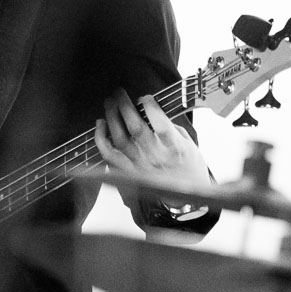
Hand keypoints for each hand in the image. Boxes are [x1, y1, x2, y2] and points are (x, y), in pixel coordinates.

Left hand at [94, 89, 211, 194]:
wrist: (185, 198)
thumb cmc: (189, 169)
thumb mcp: (190, 144)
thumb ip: (171, 128)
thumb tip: (153, 112)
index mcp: (174, 148)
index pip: (159, 123)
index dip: (150, 106)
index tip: (145, 97)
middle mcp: (155, 156)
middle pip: (135, 128)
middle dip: (125, 105)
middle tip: (120, 93)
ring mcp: (140, 165)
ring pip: (119, 138)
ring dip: (112, 117)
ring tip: (109, 102)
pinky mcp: (129, 172)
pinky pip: (109, 155)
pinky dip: (101, 139)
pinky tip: (100, 125)